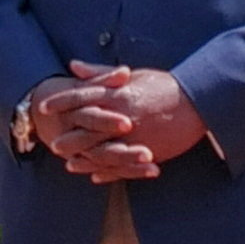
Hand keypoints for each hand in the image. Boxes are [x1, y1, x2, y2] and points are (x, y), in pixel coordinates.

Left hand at [38, 62, 205, 178]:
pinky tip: (95, 177)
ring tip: (69, 164)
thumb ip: (100, 73)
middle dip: (67, 137)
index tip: (44, 107)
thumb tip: (74, 66)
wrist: (200, 103)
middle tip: (51, 143)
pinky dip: (106, 173)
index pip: (80, 98)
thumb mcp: (133, 75)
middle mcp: (122, 118)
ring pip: (100, 153)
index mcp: (117, 95)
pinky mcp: (147, 153)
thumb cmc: (166, 86)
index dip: (60, 102)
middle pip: (85, 130)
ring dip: (83, 160)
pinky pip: (121, 167)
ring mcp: (134, 138)